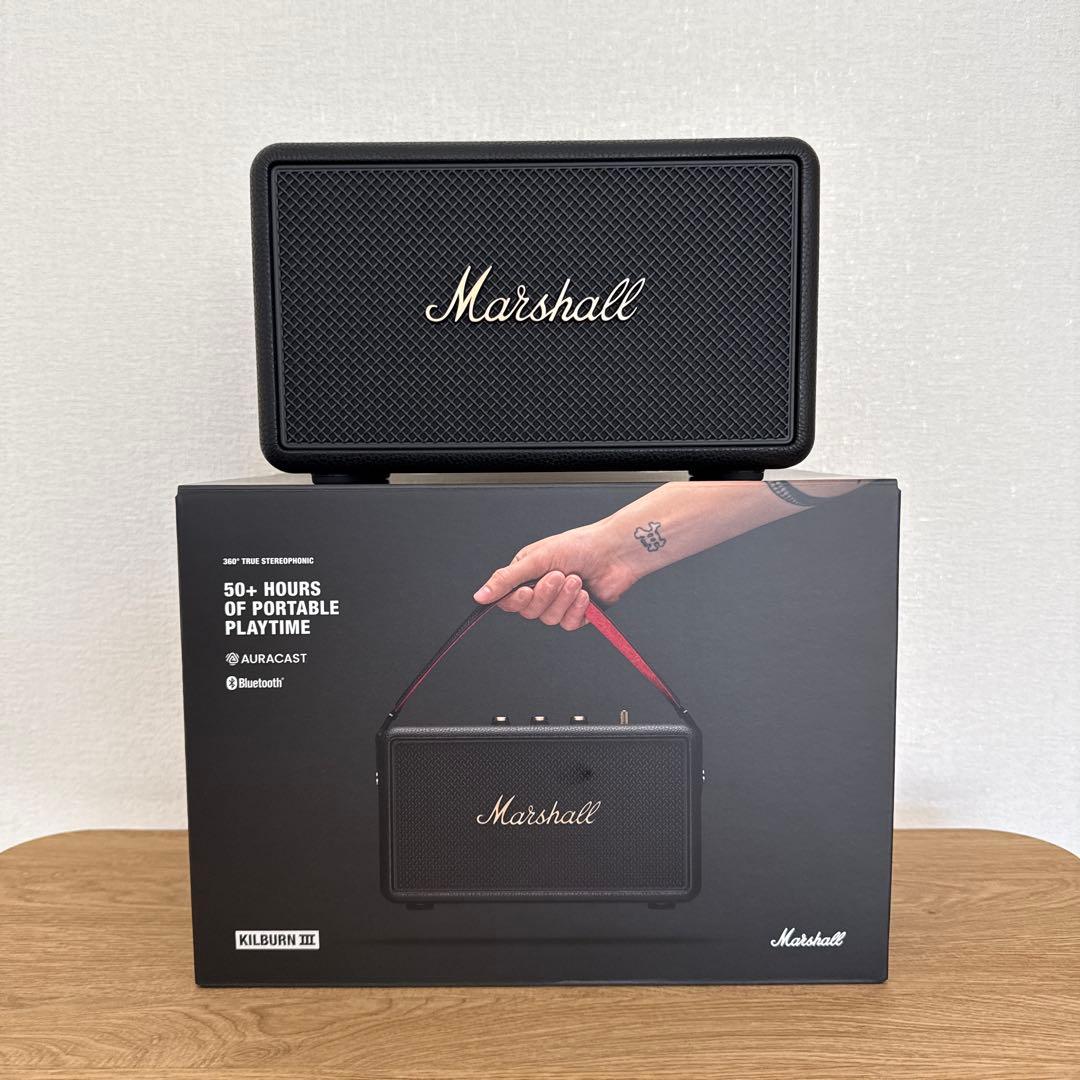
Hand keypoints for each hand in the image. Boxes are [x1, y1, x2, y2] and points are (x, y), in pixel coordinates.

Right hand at [472, 521, 638, 629]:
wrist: (614, 552)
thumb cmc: (578, 546)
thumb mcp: (537, 559)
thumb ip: (506, 579)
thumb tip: (480, 595)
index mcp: (526, 575)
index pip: (508, 600)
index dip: (515, 600)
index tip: (525, 591)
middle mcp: (541, 590)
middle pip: (529, 611)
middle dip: (546, 595)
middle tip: (559, 575)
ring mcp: (560, 603)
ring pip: (550, 619)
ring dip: (564, 599)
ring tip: (577, 580)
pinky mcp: (578, 614)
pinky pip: (568, 624)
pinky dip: (577, 609)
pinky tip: (586, 595)